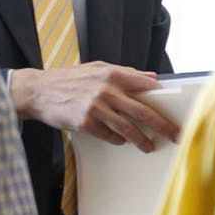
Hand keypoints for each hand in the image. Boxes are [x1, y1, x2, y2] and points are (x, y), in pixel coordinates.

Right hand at [9, 62, 179, 151]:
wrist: (38, 91)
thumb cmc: (68, 79)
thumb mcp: (96, 69)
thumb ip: (124, 73)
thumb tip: (151, 79)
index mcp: (111, 74)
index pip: (146, 87)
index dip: (164, 101)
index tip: (176, 111)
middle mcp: (105, 90)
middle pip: (143, 112)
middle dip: (163, 126)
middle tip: (175, 135)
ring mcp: (95, 107)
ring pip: (128, 128)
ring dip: (142, 140)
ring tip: (149, 146)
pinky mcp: (85, 122)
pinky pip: (109, 136)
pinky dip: (118, 140)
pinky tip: (121, 141)